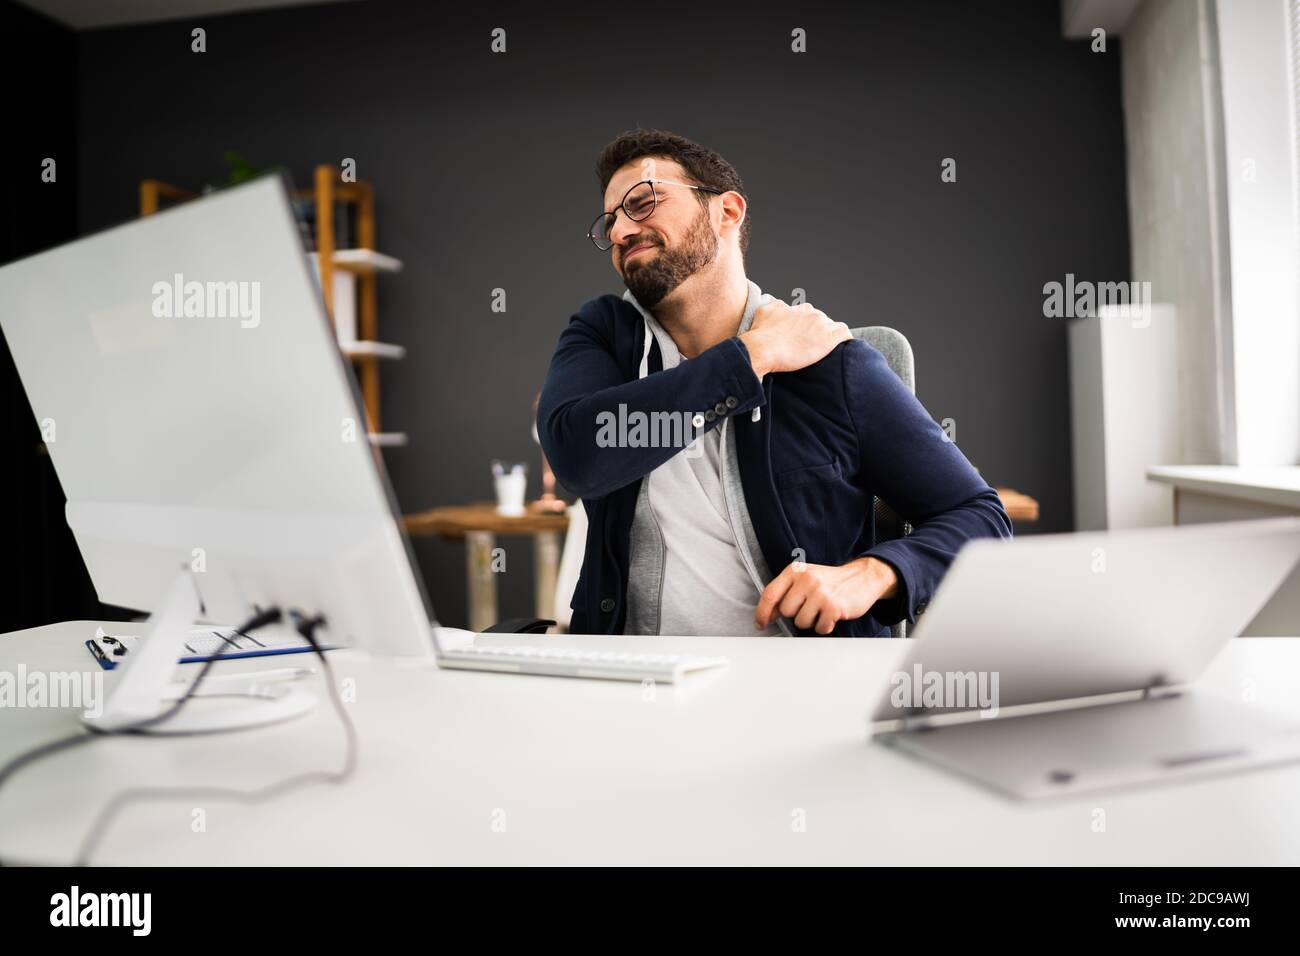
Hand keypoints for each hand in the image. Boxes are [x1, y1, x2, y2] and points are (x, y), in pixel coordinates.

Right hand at [739, 300, 852, 377]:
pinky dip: (845, 340)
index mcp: (797, 309)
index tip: (803, 337)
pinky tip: (843, 348)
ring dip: (830, 336)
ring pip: (833, 326)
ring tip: (824, 350)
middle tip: (811, 347)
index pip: (809, 314)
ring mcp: (820, 324)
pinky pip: (844, 334)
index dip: (807, 327)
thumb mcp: (764, 312)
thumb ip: (775, 307)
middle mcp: (810, 313)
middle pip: (821, 320)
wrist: (762, 348)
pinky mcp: (828, 338)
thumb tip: (781, 308)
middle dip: (818, 332)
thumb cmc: (759, 334)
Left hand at [754, 556, 898, 633]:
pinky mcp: (834, 606)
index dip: (762, 612)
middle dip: (796, 614)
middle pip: (786, 611)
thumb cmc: (830, 581)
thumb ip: (786, 592)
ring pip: (802, 622)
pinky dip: (825, 626)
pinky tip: (832, 614)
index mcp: (795, 571)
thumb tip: (768, 614)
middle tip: (811, 607)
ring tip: (822, 609)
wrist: (862, 577)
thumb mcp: (805, 578)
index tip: (761, 624)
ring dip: (812, 622)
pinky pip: (820, 628)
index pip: (770, 594)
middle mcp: (806, 579)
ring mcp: (820, 593)